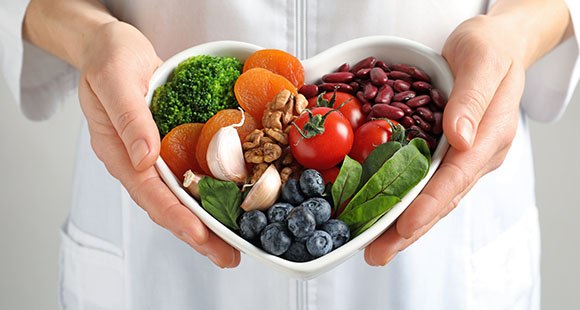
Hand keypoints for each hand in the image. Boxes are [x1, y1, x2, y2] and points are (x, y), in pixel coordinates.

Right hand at [77, 21, 239, 267]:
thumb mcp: (115, 79)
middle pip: (168, 205)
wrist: (114, 47)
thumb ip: (128, 118)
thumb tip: (146, 158)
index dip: (174, 215)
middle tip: (228, 256)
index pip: (148, 192)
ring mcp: (155, 156)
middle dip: (198, 234)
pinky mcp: (172, 146)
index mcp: (118, 151)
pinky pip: (192, 174)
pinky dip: (211, 192)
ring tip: (234, 243)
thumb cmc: (110, 58)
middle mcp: (138, 161)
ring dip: (207, 221)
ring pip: (181, 196)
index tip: (199, 234)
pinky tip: (232, 204)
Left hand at [364, 15, 527, 264]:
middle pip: (443, 199)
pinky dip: (406, 202)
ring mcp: (465, 156)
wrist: (496, 44)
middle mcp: (478, 153)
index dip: (429, 204)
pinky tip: (385, 214)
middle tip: (376, 254)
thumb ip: (472, 98)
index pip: (456, 177)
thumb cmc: (489, 47)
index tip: (405, 227)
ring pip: (434, 197)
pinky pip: (428, 183)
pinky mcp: (450, 152)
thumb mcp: (482, 60)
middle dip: (410, 230)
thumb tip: (460, 139)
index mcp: (490, 135)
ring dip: (405, 225)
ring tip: (376, 248)